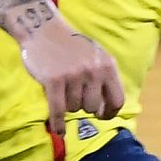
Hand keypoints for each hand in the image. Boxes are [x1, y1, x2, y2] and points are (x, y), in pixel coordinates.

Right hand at [20, 19, 124, 136]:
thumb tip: (109, 107)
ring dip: (68, 104)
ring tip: (62, 89)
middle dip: (84, 106)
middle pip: (92, 108)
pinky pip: (58, 110)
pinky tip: (59, 131)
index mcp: (107, 65)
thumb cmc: (71, 45)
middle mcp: (93, 71)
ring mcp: (73, 76)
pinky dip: (58, 124)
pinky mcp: (54, 81)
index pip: (117, 100)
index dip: (110, 112)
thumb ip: (104, 77)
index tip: (102, 116)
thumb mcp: (96, 56)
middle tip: (75, 96)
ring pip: (74, 108)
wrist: (43, 29)